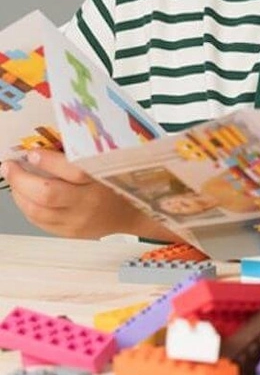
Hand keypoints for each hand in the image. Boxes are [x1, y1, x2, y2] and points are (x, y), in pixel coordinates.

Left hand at [1, 149, 179, 240]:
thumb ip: (83, 153)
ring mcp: (77, 222)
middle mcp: (88, 203)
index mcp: (102, 180)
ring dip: (19, 194)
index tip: (32, 152)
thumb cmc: (119, 183)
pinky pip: (40, 222)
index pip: (74, 171)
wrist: (133, 214)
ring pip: (37, 211)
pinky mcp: (70, 232)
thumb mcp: (107, 163)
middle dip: (21, 179)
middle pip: (48, 194)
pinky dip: (27, 207)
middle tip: (10, 166)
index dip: (48, 161)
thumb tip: (51, 141)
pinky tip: (24, 195)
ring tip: (14, 179)